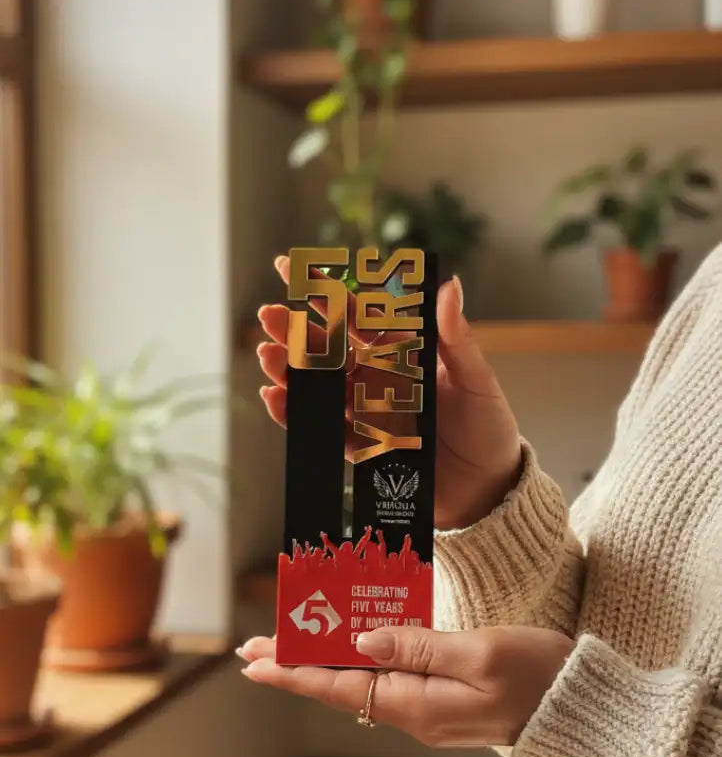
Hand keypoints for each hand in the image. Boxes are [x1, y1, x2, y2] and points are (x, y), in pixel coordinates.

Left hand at [239, 625, 572, 747]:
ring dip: (327, 659)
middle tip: (254, 648)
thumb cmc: (539, 676)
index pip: (340, 687)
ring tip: (291, 642)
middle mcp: (415, 711)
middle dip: (298, 664)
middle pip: (343, 685)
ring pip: (363, 679)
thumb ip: (418, 645)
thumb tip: (362, 638)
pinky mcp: (444, 696)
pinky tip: (350, 641)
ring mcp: (430, 706)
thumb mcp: (479, 654)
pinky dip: (362, 655)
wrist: (580, 706)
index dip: (294, 672)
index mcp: (418, 705)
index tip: (254, 661)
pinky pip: (390, 674)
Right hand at [257, 256, 520, 529]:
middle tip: (267, 315)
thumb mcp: (477, 380)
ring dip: (289, 370)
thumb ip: (457, 338)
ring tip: (266, 355)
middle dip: (295, 331)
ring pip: (318, 387)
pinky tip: (275, 397)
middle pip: (327, 349)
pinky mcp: (359, 447)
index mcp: (401, 353)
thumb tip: (449, 285)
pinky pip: (322, 428)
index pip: (357, 314)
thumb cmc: (487, 428)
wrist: (485, 490)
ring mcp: (365, 413)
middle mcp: (378, 379)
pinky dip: (295, 414)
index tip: (292, 266)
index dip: (324, 290)